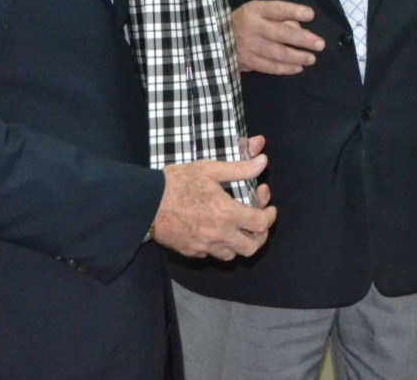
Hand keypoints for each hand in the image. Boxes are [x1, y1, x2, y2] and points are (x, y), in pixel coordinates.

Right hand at [153, 135, 276, 260]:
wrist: (146, 203)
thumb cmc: (178, 182)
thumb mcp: (210, 169)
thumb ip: (239, 168)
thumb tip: (263, 161)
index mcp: (227, 214)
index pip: (261, 224)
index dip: (270, 217)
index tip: (269, 209)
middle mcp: (219, 235)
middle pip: (252, 247)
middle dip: (260, 236)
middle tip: (258, 223)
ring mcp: (204, 246)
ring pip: (232, 255)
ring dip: (240, 243)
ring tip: (238, 228)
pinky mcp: (190, 252)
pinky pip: (211, 254)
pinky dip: (219, 246)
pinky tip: (215, 231)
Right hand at [232, 0, 323, 74]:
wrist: (218, 37)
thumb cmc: (247, 21)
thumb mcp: (260, 12)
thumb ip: (282, 18)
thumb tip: (302, 30)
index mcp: (255, 10)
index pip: (277, 10)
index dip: (294, 12)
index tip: (311, 15)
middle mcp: (250, 27)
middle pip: (281, 34)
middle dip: (303, 39)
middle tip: (320, 45)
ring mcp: (247, 46)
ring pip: (277, 54)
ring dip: (297, 57)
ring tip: (311, 58)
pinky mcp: (246, 61)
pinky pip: (269, 67)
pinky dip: (286, 69)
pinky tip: (298, 67)